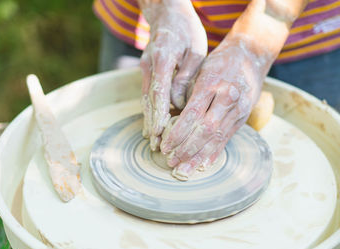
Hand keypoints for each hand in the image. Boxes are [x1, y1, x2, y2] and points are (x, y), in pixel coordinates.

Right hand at [140, 1, 206, 150]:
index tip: (160, 132)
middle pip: (149, 100)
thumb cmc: (186, 30)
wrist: (167, 13)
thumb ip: (187, 77)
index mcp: (162, 60)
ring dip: (149, 120)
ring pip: (145, 99)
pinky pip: (147, 94)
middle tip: (155, 145)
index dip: (159, 114)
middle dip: (152, 124)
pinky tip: (153, 124)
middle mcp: (149, 66)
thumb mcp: (195, 50)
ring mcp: (145, 69)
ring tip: (152, 141)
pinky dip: (150, 110)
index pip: (159, 92)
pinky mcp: (147, 71)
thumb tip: (180, 103)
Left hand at [160, 35, 270, 178]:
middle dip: (187, 149)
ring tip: (184, 170)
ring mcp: (238, 109)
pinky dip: (214, 152)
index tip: (165, 146)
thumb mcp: (199, 69)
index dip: (178, 133)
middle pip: (205, 130)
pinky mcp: (243, 117)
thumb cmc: (219, 62)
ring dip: (199, 156)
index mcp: (212, 83)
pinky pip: (227, 137)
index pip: (192, 114)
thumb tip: (168, 116)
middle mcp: (227, 97)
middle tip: (171, 162)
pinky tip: (203, 164)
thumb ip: (184, 90)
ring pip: (217, 137)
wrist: (251, 55)